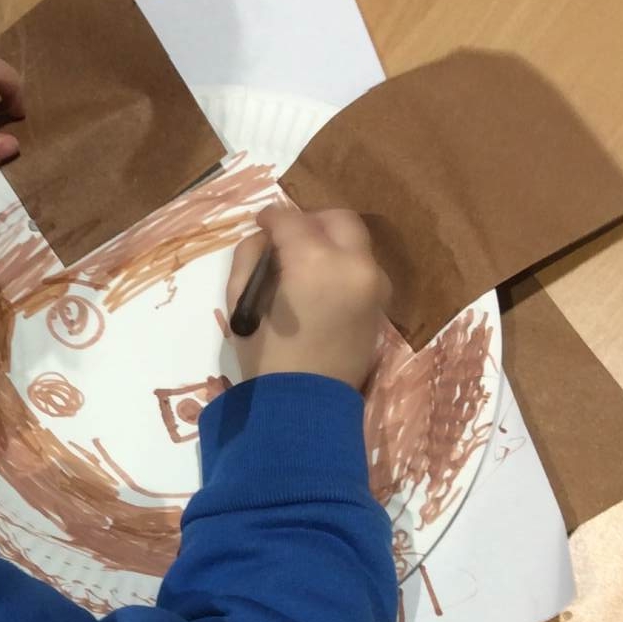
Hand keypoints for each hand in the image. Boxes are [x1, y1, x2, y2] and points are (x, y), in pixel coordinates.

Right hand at [228, 205, 389, 390]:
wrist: (304, 404)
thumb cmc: (266, 355)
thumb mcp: (242, 302)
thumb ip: (251, 257)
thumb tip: (266, 239)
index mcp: (316, 261)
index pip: (291, 220)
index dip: (271, 217)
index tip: (261, 223)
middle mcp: (354, 264)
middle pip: (337, 220)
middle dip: (310, 222)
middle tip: (287, 238)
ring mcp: (373, 285)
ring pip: (355, 243)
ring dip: (330, 244)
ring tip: (305, 264)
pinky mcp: (380, 305)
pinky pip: (363, 269)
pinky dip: (343, 266)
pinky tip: (322, 285)